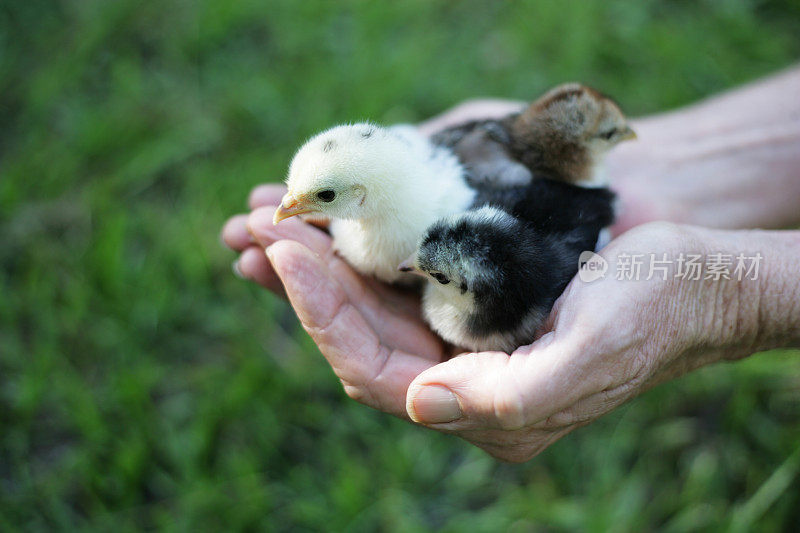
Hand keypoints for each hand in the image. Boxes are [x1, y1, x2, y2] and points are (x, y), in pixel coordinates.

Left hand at [222, 192, 764, 461]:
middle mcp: (464, 385)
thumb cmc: (653, 310)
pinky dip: (357, 257)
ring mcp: (462, 346)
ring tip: (278, 221)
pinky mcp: (469, 308)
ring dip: (323, 268)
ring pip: (371, 313)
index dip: (324, 317)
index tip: (288, 254)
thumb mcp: (594, 352)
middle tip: (266, 226)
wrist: (693, 280)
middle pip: (360, 341)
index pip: (377, 373)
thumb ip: (512, 399)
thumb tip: (421, 407)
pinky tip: (328, 227)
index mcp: (488, 410)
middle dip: (309, 285)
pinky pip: (395, 288)